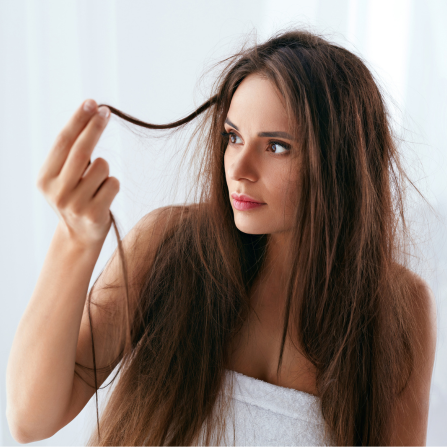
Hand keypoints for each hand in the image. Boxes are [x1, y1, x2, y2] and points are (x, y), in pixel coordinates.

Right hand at [36, 99, 119, 247]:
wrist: (79, 236)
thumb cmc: (75, 198)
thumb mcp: (62, 179)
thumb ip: (70, 155)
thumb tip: (93, 116)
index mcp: (44, 178)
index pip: (62, 142)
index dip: (78, 121)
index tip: (91, 103)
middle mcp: (57, 191)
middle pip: (80, 150)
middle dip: (94, 127)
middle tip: (106, 111)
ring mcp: (76, 204)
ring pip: (102, 166)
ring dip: (105, 169)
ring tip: (96, 185)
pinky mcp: (95, 213)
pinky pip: (113, 183)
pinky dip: (113, 184)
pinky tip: (104, 197)